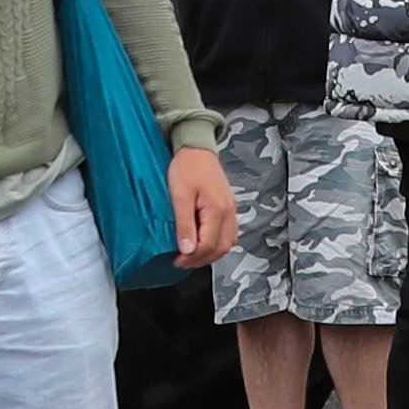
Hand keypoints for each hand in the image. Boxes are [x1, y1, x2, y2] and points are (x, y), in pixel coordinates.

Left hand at [167, 142, 238, 267]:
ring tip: (192, 255)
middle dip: (201, 259)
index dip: (191, 257)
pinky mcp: (228, 206)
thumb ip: (184, 224)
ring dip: (211, 253)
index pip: (208, 245)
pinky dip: (217, 243)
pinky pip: (229, 233)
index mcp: (217, 209)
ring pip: (227, 243)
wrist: (197, 147)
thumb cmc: (187, 166)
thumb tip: (186, 249)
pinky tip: (204, 242)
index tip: (177, 260)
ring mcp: (231, 209)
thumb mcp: (179, 196)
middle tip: (183, 261)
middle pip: (221, 248)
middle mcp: (228, 211)